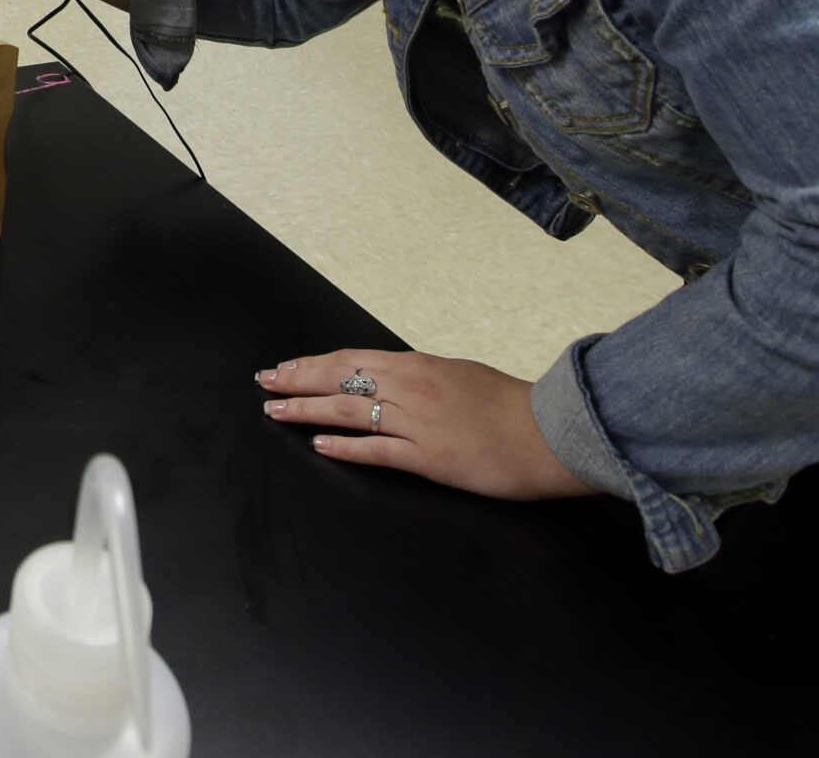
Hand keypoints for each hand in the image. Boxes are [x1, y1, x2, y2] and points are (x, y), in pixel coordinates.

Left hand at [256, 350, 595, 499]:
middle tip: (266, 384)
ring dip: (306, 411)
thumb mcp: (460, 375)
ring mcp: (417, 424)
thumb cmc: (511, 405)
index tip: (285, 366)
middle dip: (297, 381)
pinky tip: (319, 446)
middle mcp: (411, 388)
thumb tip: (392, 379)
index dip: (313, 364)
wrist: (551, 432)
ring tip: (277, 412)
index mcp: (418, 365)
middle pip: (339, 380)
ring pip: (347, 413)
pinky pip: (376, 451)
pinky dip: (344, 448)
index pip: (351, 359)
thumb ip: (422, 378)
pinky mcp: (428, 458)